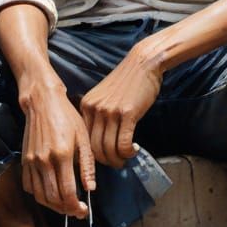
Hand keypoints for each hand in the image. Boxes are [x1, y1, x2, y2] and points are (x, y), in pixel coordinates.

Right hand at [21, 86, 95, 218]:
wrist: (42, 103)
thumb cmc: (67, 117)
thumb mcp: (83, 138)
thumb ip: (87, 165)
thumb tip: (90, 188)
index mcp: (61, 155)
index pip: (67, 193)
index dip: (76, 207)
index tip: (84, 211)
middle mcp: (44, 161)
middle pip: (53, 199)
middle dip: (66, 210)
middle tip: (77, 212)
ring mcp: (31, 161)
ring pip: (40, 196)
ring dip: (53, 206)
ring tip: (66, 205)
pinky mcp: (24, 160)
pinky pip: (30, 187)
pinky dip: (40, 195)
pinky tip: (51, 193)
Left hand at [80, 46, 162, 168]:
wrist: (143, 63)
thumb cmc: (127, 81)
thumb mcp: (104, 96)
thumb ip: (98, 114)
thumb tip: (99, 141)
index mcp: (86, 105)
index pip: (83, 139)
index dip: (93, 154)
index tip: (104, 158)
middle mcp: (94, 109)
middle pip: (94, 148)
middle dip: (106, 161)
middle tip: (117, 162)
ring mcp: (109, 111)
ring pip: (108, 149)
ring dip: (118, 159)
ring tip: (126, 157)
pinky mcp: (126, 113)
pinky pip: (124, 143)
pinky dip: (129, 152)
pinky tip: (135, 149)